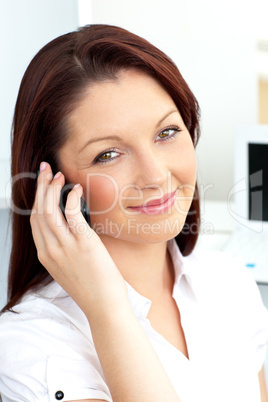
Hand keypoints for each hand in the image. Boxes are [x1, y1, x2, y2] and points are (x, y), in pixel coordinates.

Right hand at [30, 162, 126, 316]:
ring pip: (50, 210)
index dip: (37, 199)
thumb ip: (64, 248)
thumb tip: (71, 226)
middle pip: (39, 211)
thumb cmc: (92, 286)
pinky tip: (75, 190)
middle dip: (40, 187)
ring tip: (59, 175)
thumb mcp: (69, 267)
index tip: (43, 183)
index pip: (35, 221)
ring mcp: (65, 248)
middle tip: (45, 169)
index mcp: (46, 255)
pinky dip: (71, 199)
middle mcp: (51, 250)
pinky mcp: (83, 244)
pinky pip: (72, 215)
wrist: (104, 306)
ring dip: (52, 189)